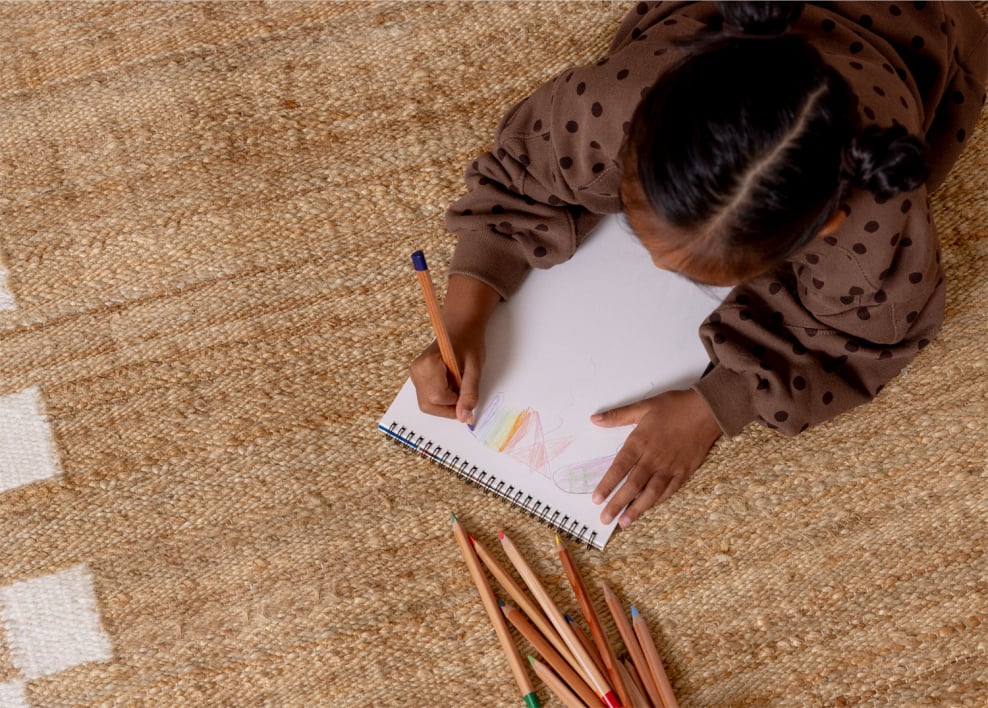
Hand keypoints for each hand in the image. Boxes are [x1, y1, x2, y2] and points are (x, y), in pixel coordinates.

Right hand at [410, 324, 484, 423]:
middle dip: (448, 408)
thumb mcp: (475, 368)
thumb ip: (469, 393)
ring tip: (457, 387)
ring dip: (444, 404)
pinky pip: (426, 398)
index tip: (467, 394)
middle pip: (428, 405)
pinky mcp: (417, 377)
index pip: (438, 398)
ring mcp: (414, 374)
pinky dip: (440, 399)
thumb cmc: (469, 342)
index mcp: (429, 364)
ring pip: (426, 404)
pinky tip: (450, 386)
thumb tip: (464, 417)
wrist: (460, 326)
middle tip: (463, 396)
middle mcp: (417, 370)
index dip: (455, 403)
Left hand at [590, 388, 720, 527]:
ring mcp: (670, 467)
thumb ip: (618, 416)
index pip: (619, 468)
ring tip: (625, 522)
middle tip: (606, 519)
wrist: (707, 409)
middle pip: (632, 486)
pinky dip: (659, 500)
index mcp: (640, 442)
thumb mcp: (644, 406)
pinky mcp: (685, 471)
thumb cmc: (675, 406)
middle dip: (617, 504)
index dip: (607, 485)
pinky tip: (651, 507)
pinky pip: (670, 490)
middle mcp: (653, 458)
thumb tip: (595, 419)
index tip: (597, 499)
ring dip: (637, 508)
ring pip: (651, 492)